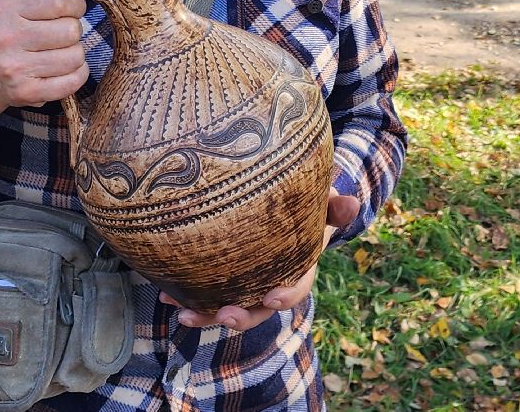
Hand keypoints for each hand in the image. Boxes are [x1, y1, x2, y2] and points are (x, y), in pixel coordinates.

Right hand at [0, 0, 93, 137]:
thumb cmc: (2, 28)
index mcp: (4, 7)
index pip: (60, 1)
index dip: (75, 5)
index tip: (71, 9)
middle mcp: (5, 37)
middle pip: (71, 31)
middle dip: (72, 30)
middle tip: (59, 33)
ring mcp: (14, 68)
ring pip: (75, 57)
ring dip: (74, 53)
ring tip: (58, 51)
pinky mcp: (24, 92)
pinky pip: (72, 82)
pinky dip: (76, 75)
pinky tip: (63, 69)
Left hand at [165, 190, 362, 330]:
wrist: (286, 208)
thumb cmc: (307, 206)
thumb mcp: (323, 203)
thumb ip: (335, 206)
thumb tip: (353, 202)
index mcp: (298, 268)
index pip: (296, 288)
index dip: (285, 296)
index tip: (271, 299)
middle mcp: (270, 283)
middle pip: (256, 309)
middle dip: (240, 316)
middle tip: (224, 315)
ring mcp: (245, 284)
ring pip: (226, 307)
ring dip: (205, 314)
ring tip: (183, 313)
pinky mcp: (222, 278)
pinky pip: (205, 291)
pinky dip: (186, 295)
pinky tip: (166, 294)